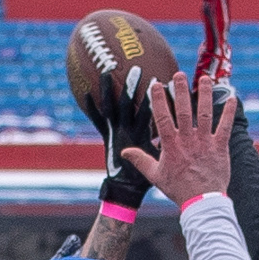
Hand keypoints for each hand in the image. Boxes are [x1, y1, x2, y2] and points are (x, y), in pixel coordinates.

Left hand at [85, 70, 156, 211]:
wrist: (124, 191)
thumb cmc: (143, 180)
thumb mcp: (159, 165)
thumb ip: (165, 149)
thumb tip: (173, 138)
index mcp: (140, 137)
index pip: (145, 114)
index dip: (151, 98)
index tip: (157, 81)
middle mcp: (126, 132)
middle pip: (127, 105)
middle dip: (131, 86)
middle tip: (136, 68)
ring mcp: (113, 133)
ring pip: (108, 107)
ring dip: (107, 89)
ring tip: (106, 71)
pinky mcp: (104, 136)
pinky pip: (96, 119)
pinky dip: (91, 107)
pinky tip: (85, 92)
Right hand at [122, 72, 232, 209]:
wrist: (201, 202)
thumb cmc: (178, 189)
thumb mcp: (156, 176)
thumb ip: (141, 160)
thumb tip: (125, 152)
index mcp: (171, 146)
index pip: (163, 118)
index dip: (159, 100)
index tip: (156, 84)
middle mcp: (188, 141)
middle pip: (184, 111)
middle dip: (181, 91)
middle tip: (179, 74)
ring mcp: (205, 143)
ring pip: (205, 114)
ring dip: (205, 95)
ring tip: (204, 78)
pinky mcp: (220, 147)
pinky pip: (225, 127)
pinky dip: (229, 112)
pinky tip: (232, 97)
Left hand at [192, 0, 231, 87]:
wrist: (211, 104)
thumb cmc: (206, 93)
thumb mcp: (202, 75)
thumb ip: (202, 63)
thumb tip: (195, 61)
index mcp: (218, 48)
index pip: (220, 22)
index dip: (220, 6)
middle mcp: (221, 46)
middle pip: (223, 17)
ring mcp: (219, 48)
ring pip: (218, 21)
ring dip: (215, 3)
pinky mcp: (214, 53)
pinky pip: (211, 32)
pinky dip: (208, 18)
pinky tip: (204, 5)